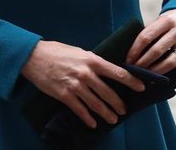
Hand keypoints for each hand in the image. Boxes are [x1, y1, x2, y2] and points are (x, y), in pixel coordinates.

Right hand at [20, 40, 145, 128]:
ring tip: (113, 119)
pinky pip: (79, 109)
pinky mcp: (64, 95)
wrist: (34, 57)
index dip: (131, 81)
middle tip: (124, 110)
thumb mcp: (80, 52)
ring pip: (95, 103)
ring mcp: (75, 85)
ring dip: (105, 113)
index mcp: (93, 60)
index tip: (141, 87)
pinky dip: (87, 118)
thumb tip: (107, 70)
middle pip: (108, 92)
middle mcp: (86, 73)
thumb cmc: (58, 52)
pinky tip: (93, 123)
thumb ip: (93, 62)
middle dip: (118, 103)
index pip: (118, 72)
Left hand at [126, 9, 175, 73]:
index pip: (146, 37)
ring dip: (155, 71)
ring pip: (170, 62)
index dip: (135, 51)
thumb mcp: (160, 22)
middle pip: (157, 51)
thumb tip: (132, 56)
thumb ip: (149, 35)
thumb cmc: (169, 23)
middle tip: (135, 70)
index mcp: (167, 20)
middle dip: (143, 63)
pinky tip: (159, 74)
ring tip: (146, 75)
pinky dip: (168, 71)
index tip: (128, 60)